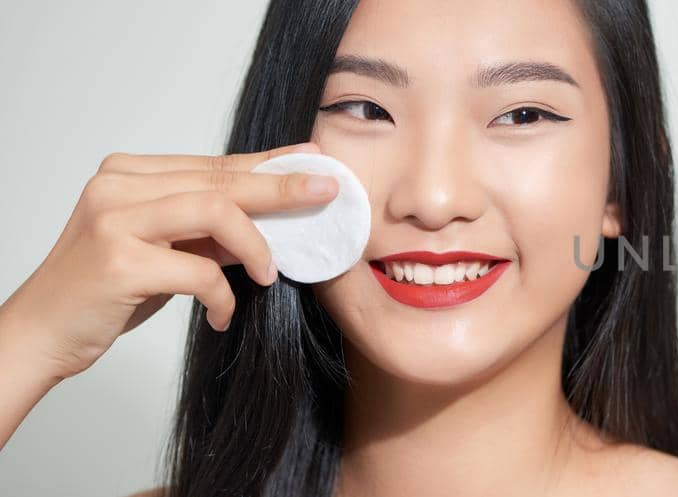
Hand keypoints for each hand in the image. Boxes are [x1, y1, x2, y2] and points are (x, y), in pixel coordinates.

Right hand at [0, 142, 338, 381]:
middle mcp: (117, 187)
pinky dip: (222, 296)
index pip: (212, 164)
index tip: (312, 161)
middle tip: (325, 191)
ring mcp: (114, 221)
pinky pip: (199, 271)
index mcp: (126, 175)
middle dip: (281, 187)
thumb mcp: (162, 250)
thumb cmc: (104, 292)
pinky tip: (222, 315)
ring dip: (256, 245)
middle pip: (220, 181)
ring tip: (269, 274)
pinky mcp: (118, 262)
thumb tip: (273, 218)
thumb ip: (207, 230)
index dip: (267, 164)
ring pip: (215, 211)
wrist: (41, 333)